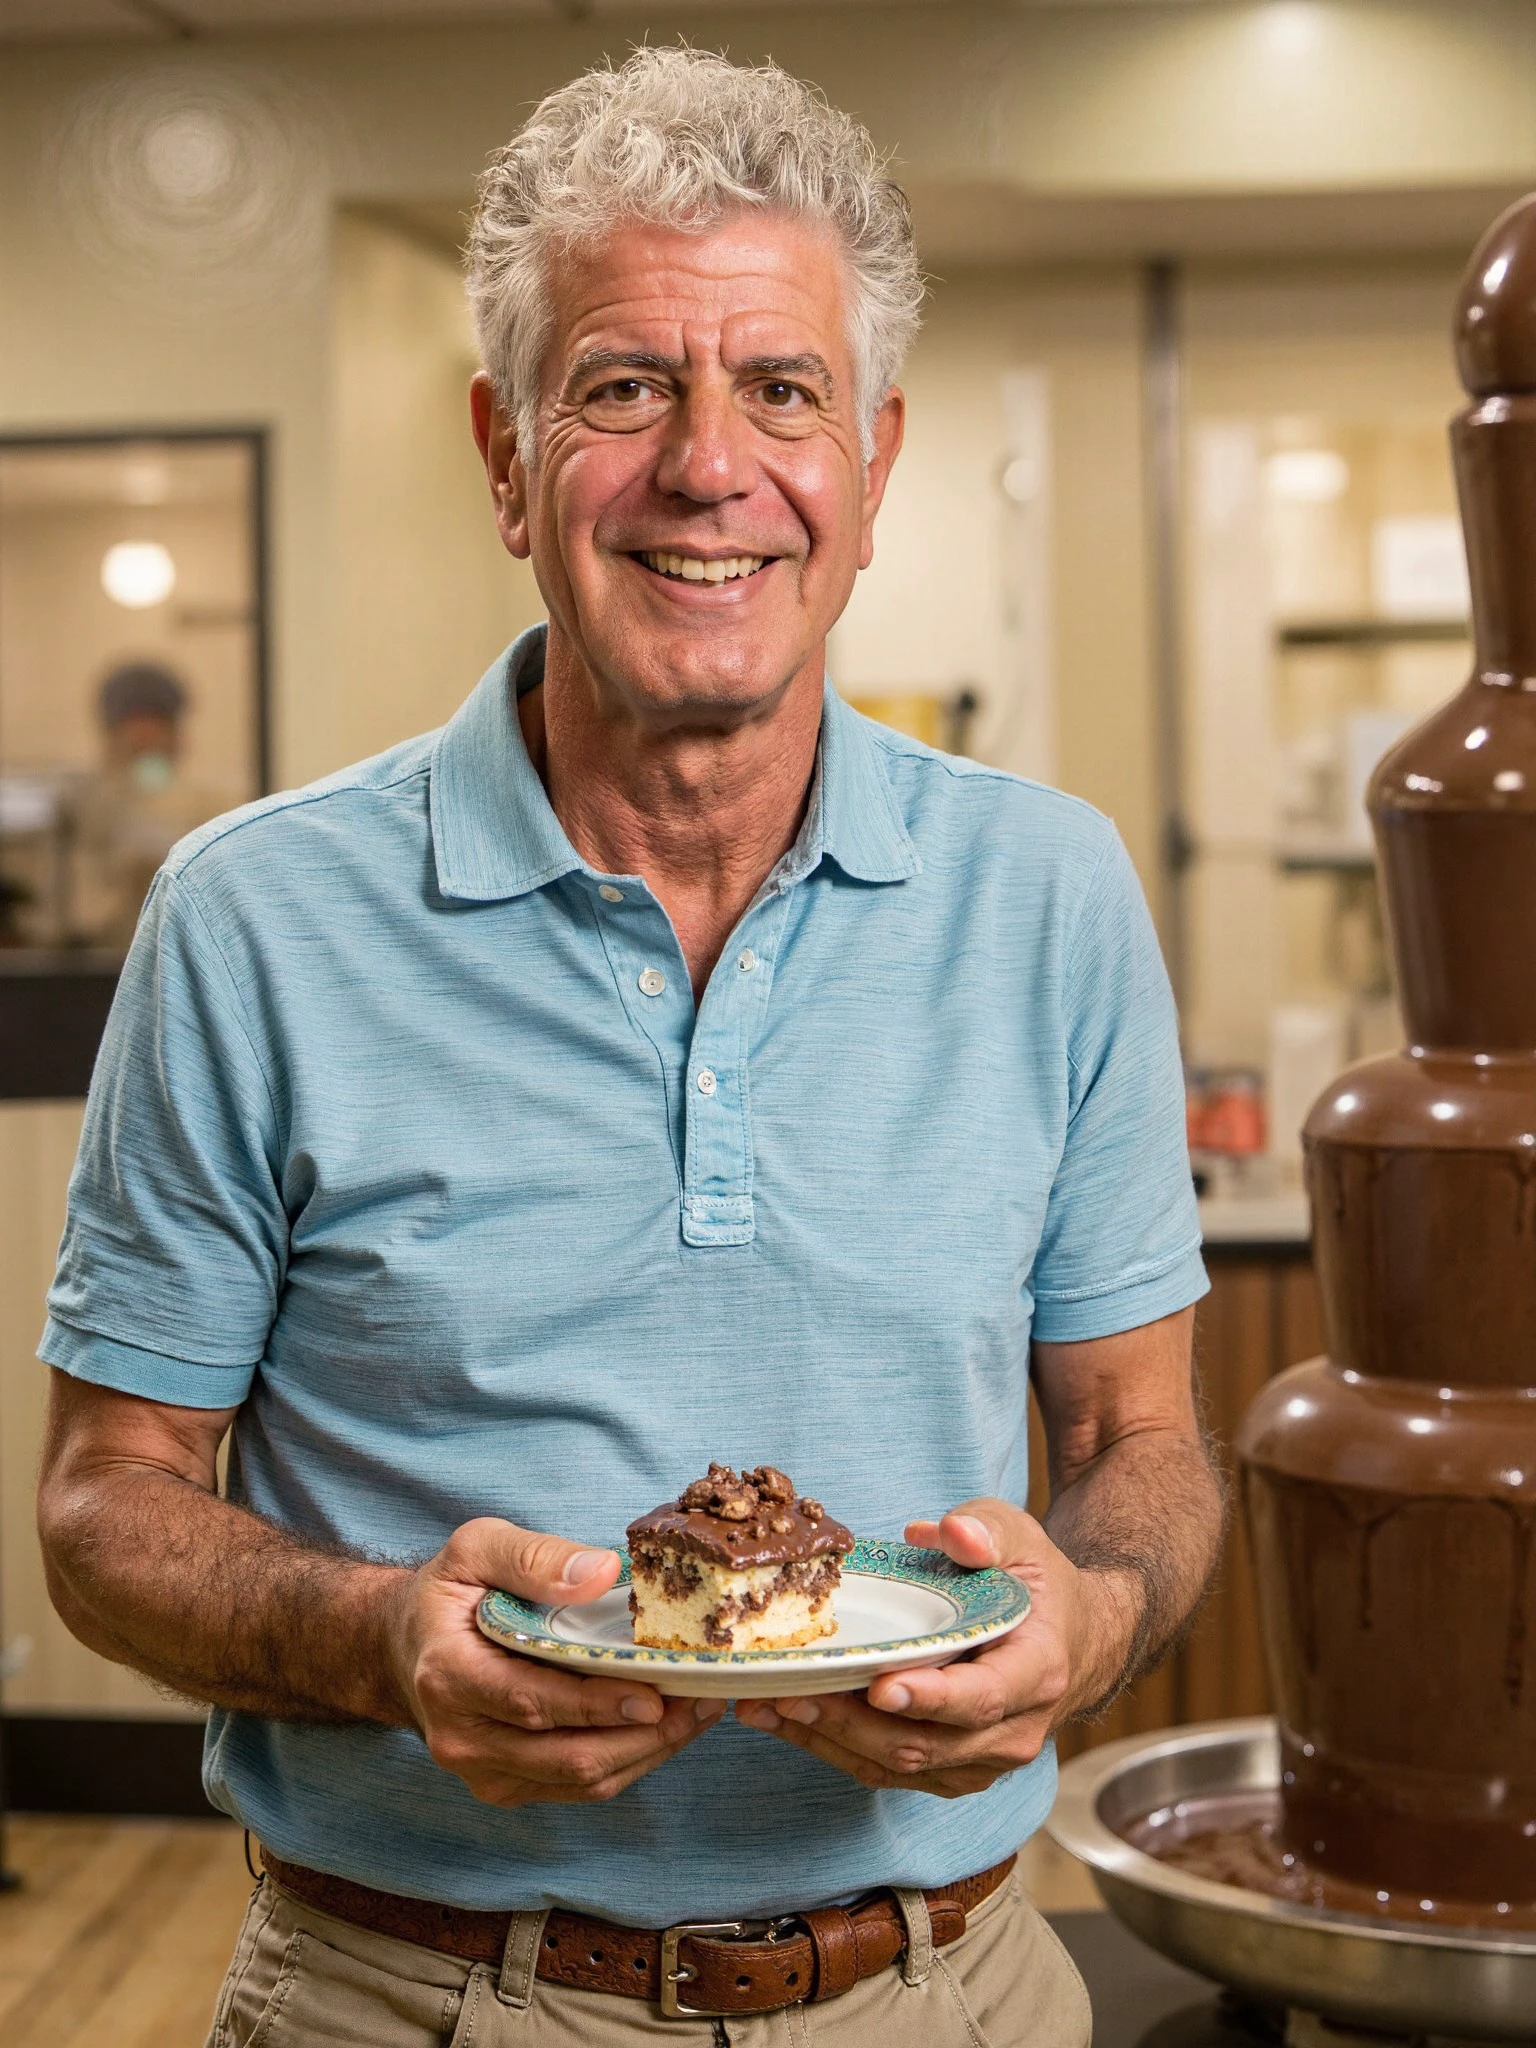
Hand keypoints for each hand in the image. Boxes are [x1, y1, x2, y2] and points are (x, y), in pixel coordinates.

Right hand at [386, 1517, 720, 1806]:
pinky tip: (666, 1727)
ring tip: (699, 1710)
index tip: (653, 1694)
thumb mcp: (476, 1548)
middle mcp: (461, 1737)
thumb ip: (534, 1556)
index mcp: (449, 1675)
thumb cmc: (448, 1593)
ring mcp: (483, 1771)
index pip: (530, 1703)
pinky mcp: (508, 1786)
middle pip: (566, 1756)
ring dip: (648, 1752)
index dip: (595, 1705)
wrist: (404, 1647)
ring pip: (581, 1780)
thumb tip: (602, 1571)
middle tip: (704, 1699)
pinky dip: (631, 1761)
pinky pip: (578, 1787)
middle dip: (644, 1734)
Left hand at [734, 1500, 1137, 1796]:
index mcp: (1034, 1673)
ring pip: (897, 1766)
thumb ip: (987, 1530)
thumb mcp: (1022, 1539)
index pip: (980, 1698)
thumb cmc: (1037, 1585)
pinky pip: (887, 1772)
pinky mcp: (951, 1772)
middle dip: (849, 1722)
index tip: (878, 1687)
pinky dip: (833, 1750)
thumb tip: (947, 1531)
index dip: (928, 1698)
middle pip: (923, 1743)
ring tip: (764, 1708)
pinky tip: (785, 1721)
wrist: (1072, 1642)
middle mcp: (1012, 1732)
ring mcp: (981, 1762)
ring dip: (827, 1741)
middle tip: (787, 1693)